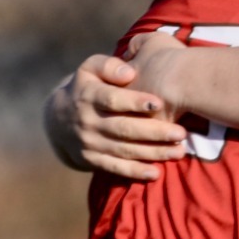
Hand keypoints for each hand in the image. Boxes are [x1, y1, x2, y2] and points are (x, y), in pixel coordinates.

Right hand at [43, 53, 185, 180]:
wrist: (57, 118)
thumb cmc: (87, 86)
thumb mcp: (90, 68)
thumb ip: (109, 65)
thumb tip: (130, 72)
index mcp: (89, 95)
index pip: (112, 99)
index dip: (135, 102)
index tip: (159, 102)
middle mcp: (88, 121)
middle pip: (124, 128)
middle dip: (154, 132)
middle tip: (181, 133)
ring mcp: (90, 143)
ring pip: (124, 150)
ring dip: (153, 153)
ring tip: (179, 151)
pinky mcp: (92, 159)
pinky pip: (115, 168)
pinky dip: (135, 172)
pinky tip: (156, 173)